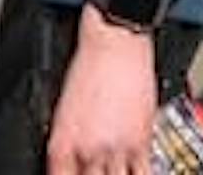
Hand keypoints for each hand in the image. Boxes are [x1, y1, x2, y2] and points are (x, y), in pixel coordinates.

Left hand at [45, 4, 155, 174]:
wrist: (115, 40)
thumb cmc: (89, 66)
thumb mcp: (63, 112)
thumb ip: (66, 146)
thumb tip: (71, 166)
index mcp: (60, 147)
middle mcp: (86, 152)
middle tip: (98, 173)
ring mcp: (115, 147)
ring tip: (117, 172)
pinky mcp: (142, 138)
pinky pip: (142, 172)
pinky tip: (137, 173)